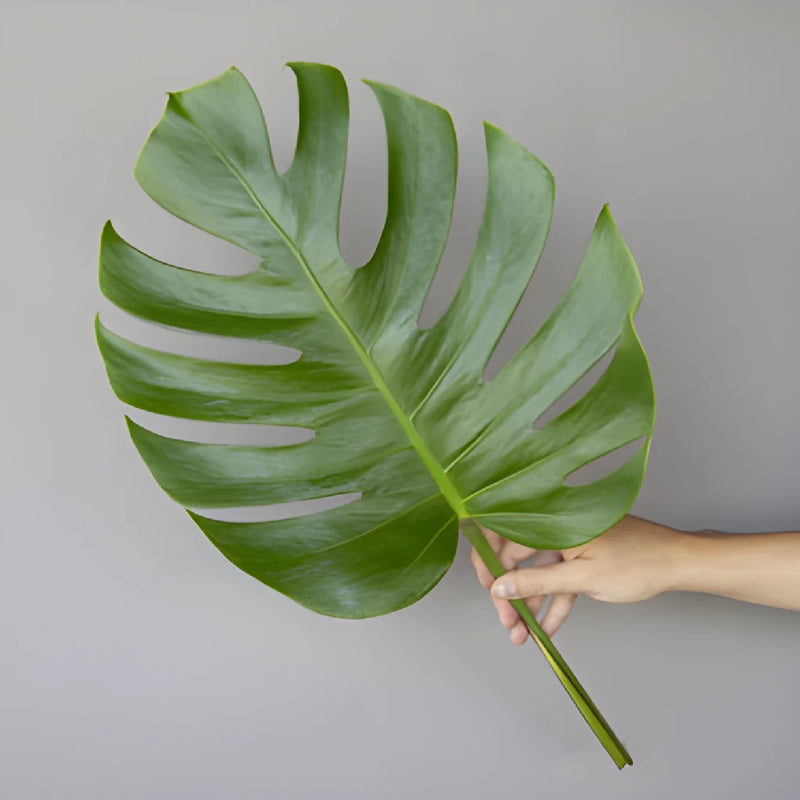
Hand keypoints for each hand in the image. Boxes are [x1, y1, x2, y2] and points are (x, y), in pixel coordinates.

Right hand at [471, 516, 682, 641]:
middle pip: (518, 558)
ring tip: (523, 634)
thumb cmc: (637, 563)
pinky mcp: (582, 553)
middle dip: (510, 593)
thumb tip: (499, 588)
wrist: (678, 563)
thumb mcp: (582, 578)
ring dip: (530, 602)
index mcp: (554, 519)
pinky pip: (560, 576)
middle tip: (508, 623)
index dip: (490, 565)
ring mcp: (570, 539)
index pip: (506, 538)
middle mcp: (558, 524)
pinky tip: (547, 627)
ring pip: (539, 571)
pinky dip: (553, 599)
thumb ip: (538, 583)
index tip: (488, 592)